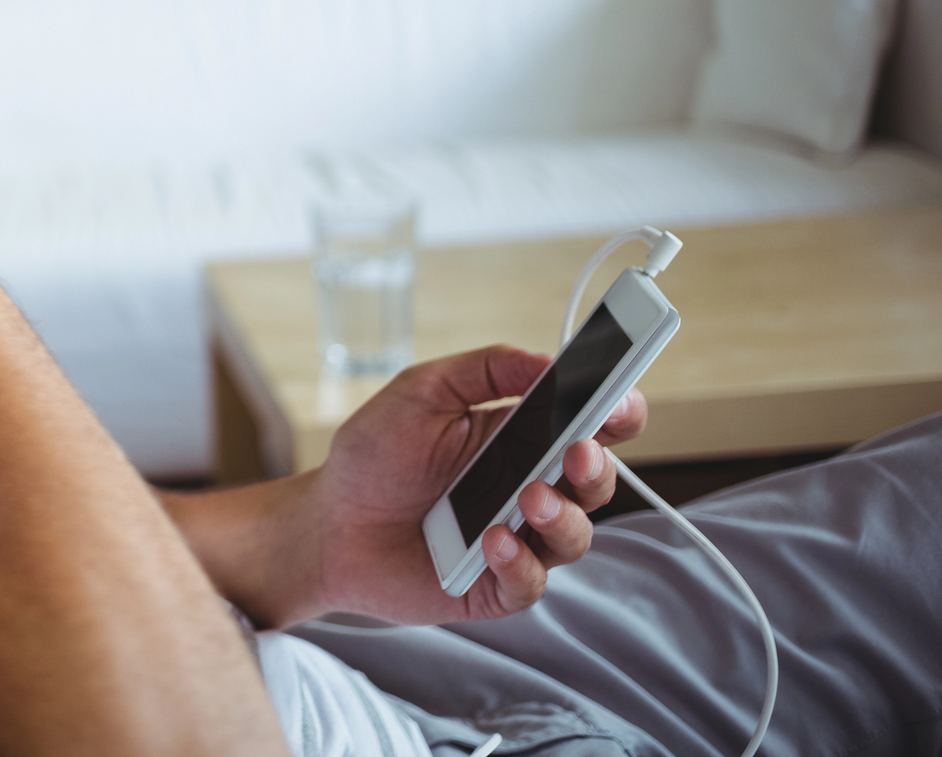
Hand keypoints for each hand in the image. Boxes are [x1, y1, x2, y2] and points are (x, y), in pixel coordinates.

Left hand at [303, 346, 647, 625]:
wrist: (327, 522)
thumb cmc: (375, 455)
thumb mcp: (422, 391)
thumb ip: (485, 369)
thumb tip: (549, 361)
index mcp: (522, 437)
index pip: (592, 424)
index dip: (617, 411)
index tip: (619, 399)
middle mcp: (530, 487)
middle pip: (596, 480)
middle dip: (596, 465)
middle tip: (577, 451)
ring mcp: (518, 539)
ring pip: (574, 535)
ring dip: (561, 515)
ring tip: (527, 498)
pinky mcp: (496, 585)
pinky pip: (531, 582)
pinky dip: (519, 561)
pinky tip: (491, 541)